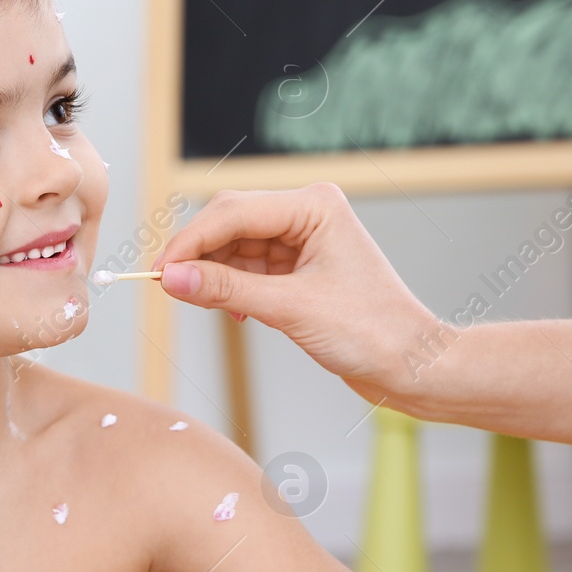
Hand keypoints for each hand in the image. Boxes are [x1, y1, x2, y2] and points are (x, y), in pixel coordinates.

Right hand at [150, 183, 442, 400]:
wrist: (412, 366)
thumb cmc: (371, 332)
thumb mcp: (290, 310)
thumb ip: (226, 290)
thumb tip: (170, 278)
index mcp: (315, 205)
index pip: (233, 213)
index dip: (191, 242)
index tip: (159, 271)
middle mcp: (308, 214)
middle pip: (230, 222)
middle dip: (198, 254)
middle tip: (166, 286)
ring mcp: (304, 240)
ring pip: (236, 247)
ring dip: (214, 274)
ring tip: (199, 303)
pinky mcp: (300, 268)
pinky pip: (249, 268)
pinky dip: (232, 288)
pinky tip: (231, 312)